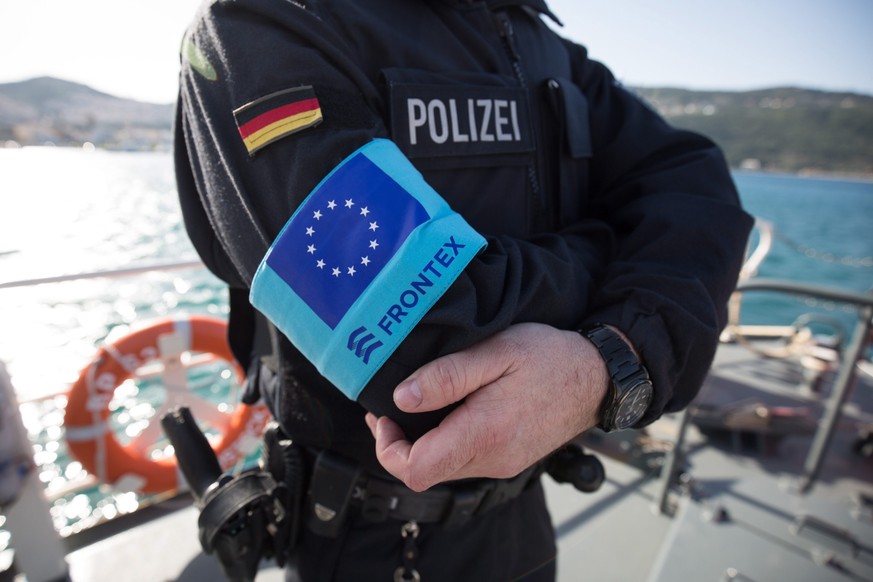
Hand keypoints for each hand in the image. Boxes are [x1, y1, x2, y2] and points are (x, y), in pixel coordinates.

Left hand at [364, 322, 608, 491]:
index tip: (384, 415)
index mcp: (484, 435)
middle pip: (425, 472)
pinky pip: (465, 460)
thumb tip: (402, 399)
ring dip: (423, 442)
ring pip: (444, 468)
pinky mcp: (509, 459)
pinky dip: (446, 441)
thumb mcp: (496, 352)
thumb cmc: (549, 358)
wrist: (598, 378)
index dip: (388, 447)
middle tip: (391, 406)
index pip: (415, 469)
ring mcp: (502, 463)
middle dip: (400, 443)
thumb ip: (447, 376)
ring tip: (417, 403)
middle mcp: (492, 460)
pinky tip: (447, 411)